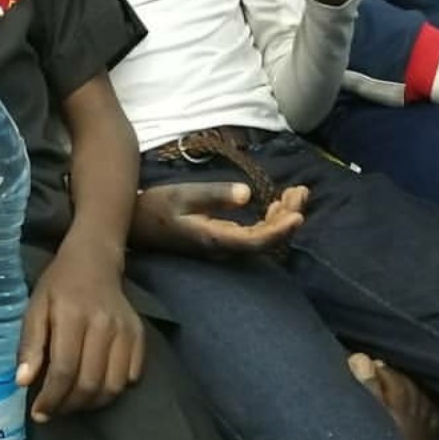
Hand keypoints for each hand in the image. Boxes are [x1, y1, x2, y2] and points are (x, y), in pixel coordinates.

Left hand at [16, 237, 143, 422]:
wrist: (94, 259)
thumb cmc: (59, 284)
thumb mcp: (35, 306)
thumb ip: (30, 344)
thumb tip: (23, 382)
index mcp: (72, 316)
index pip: (64, 369)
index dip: (51, 398)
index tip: (39, 413)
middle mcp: (103, 325)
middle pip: (89, 383)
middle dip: (69, 405)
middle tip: (55, 409)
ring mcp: (125, 331)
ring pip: (113, 386)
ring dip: (91, 403)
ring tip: (74, 401)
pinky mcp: (140, 335)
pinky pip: (132, 377)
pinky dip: (114, 389)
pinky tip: (96, 384)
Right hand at [130, 181, 306, 257]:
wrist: (137, 225)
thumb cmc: (157, 208)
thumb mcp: (183, 195)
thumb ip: (214, 195)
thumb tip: (247, 193)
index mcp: (214, 239)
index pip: (256, 240)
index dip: (280, 230)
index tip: (298, 214)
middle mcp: (223, 248)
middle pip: (266, 240)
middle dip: (288, 216)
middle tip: (302, 191)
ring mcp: (224, 246)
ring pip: (263, 237)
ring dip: (282, 216)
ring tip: (296, 193)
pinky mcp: (223, 239)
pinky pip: (255, 234)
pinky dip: (269, 219)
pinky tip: (276, 204)